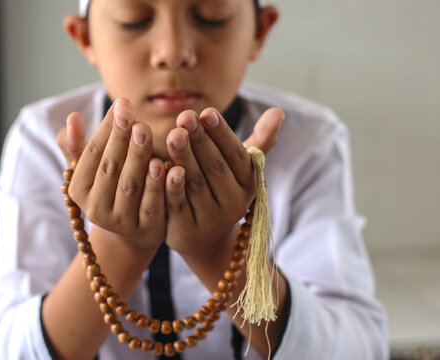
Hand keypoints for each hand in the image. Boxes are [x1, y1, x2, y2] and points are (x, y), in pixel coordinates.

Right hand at [62, 98, 166, 249]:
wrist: (132, 230)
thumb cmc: (110, 186)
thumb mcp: (90, 167)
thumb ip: (78, 143)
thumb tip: (73, 117)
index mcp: (79, 189)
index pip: (93, 153)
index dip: (107, 128)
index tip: (122, 104)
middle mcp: (96, 209)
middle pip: (110, 168)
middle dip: (122, 140)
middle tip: (134, 116)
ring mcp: (121, 222)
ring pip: (131, 186)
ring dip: (138, 158)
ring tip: (146, 134)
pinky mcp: (146, 229)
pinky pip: (153, 205)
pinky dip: (161, 186)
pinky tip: (171, 166)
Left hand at [164, 107, 283, 257]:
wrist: (205, 238)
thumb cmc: (221, 189)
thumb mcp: (240, 168)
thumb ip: (259, 140)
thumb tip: (278, 111)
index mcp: (249, 184)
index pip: (236, 155)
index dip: (222, 134)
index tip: (207, 112)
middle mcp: (233, 204)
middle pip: (216, 167)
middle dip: (200, 140)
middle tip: (185, 117)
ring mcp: (210, 219)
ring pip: (196, 184)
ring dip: (184, 157)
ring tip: (174, 135)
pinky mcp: (187, 230)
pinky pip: (178, 204)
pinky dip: (171, 185)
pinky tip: (161, 165)